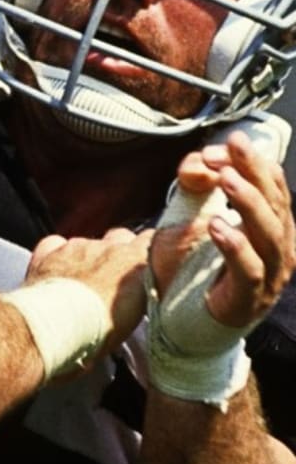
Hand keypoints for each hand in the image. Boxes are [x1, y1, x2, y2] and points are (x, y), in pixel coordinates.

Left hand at [28, 227, 150, 354]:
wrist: (59, 323)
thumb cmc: (102, 330)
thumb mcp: (136, 313)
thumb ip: (140, 292)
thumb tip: (138, 292)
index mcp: (136, 261)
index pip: (153, 240)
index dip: (148, 250)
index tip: (147, 261)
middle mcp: (109, 246)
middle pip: (120, 238)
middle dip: (117, 251)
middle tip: (113, 277)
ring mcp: (78, 246)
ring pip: (87, 242)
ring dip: (86, 257)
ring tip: (81, 284)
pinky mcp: (50, 251)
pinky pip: (55, 244)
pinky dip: (56, 255)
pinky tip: (55, 272)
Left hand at [151, 128, 294, 328]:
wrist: (184, 323)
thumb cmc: (191, 268)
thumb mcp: (188, 218)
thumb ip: (194, 187)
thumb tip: (197, 159)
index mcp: (271, 227)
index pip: (272, 187)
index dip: (253, 162)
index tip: (228, 141)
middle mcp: (278, 249)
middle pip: (275, 205)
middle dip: (254, 174)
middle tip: (232, 151)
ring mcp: (268, 276)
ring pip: (268, 235)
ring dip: (249, 204)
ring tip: (226, 180)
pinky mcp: (247, 299)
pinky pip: (249, 271)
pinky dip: (235, 246)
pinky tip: (218, 227)